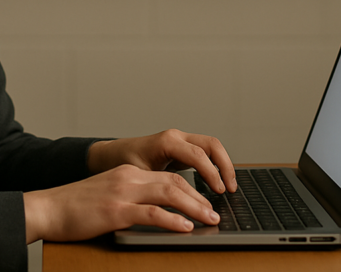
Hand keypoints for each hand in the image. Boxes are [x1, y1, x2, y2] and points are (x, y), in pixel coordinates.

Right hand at [22, 164, 218, 242]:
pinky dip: (172, 219)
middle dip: (199, 197)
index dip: (191, 190)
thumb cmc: (74, 207)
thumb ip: (130, 199)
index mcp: (127, 173)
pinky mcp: (115, 210)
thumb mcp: (107, 195)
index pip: (168, 177)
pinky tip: (185, 226)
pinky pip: (151, 213)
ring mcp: (122, 193)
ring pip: (169, 193)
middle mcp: (128, 178)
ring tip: (209, 219)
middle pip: (174, 182)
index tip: (205, 203)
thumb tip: (157, 213)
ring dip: (194, 207)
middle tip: (214, 213)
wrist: (46, 208)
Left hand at [87, 129, 237, 193]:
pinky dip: (214, 166)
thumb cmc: (121, 164)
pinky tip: (216, 184)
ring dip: (223, 165)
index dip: (212, 173)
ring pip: (211, 147)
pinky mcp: (180, 148)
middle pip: (212, 144)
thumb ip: (159, 185)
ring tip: (228, 187)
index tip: (220, 191)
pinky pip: (204, 153)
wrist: (109, 156)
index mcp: (167, 141)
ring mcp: (179, 140)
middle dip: (225, 166)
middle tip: (231, 189)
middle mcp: (176, 137)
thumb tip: (179, 202)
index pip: (199, 154)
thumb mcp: (139, 175)